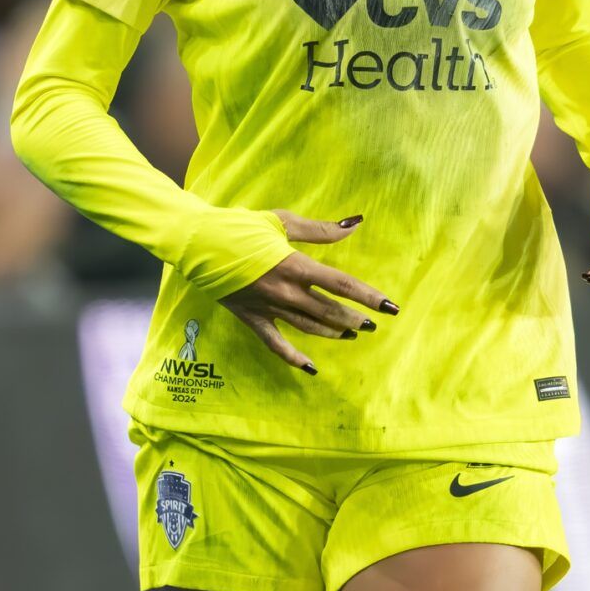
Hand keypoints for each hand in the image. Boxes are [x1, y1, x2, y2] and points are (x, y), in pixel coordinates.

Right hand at [218, 209, 399, 374]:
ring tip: (352, 335)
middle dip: (355, 318)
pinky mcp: (251, 318)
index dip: (368, 296)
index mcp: (294, 265)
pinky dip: (293, 357)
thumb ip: (320, 230)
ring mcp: (268, 308)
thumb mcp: (282, 222)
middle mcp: (285, 291)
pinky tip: (310, 368)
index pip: (341, 284)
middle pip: (329, 310)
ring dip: (333, 332)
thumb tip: (354, 224)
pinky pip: (275, 343)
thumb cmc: (241, 226)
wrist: (198, 243)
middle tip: (374, 323)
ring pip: (308, 327)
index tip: (391, 307)